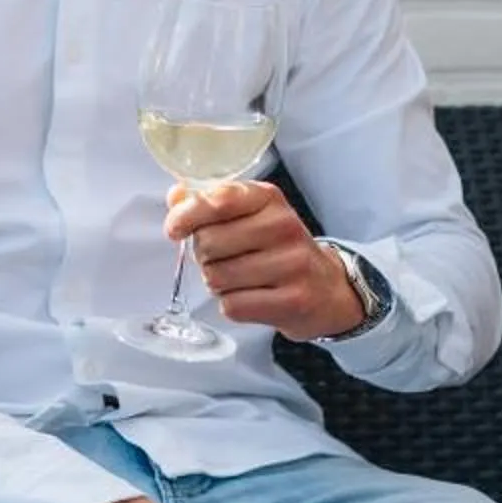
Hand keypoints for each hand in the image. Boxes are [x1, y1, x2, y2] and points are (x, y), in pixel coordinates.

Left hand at [170, 180, 360, 342]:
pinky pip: (232, 306)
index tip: (175, 229)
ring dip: (217, 282)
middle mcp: (284, 226)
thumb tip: (176, 196)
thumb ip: (210, 203)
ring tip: (239, 278)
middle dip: (204, 255)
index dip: (187, 215)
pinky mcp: (293, 300)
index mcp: (268, 198)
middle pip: (208, 242)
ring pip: (217, 277)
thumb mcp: (250, 215)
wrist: (327, 288)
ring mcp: (292, 264)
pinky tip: (251, 297)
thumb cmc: (277, 248)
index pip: (219, 199)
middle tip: (223, 258)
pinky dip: (232, 305)